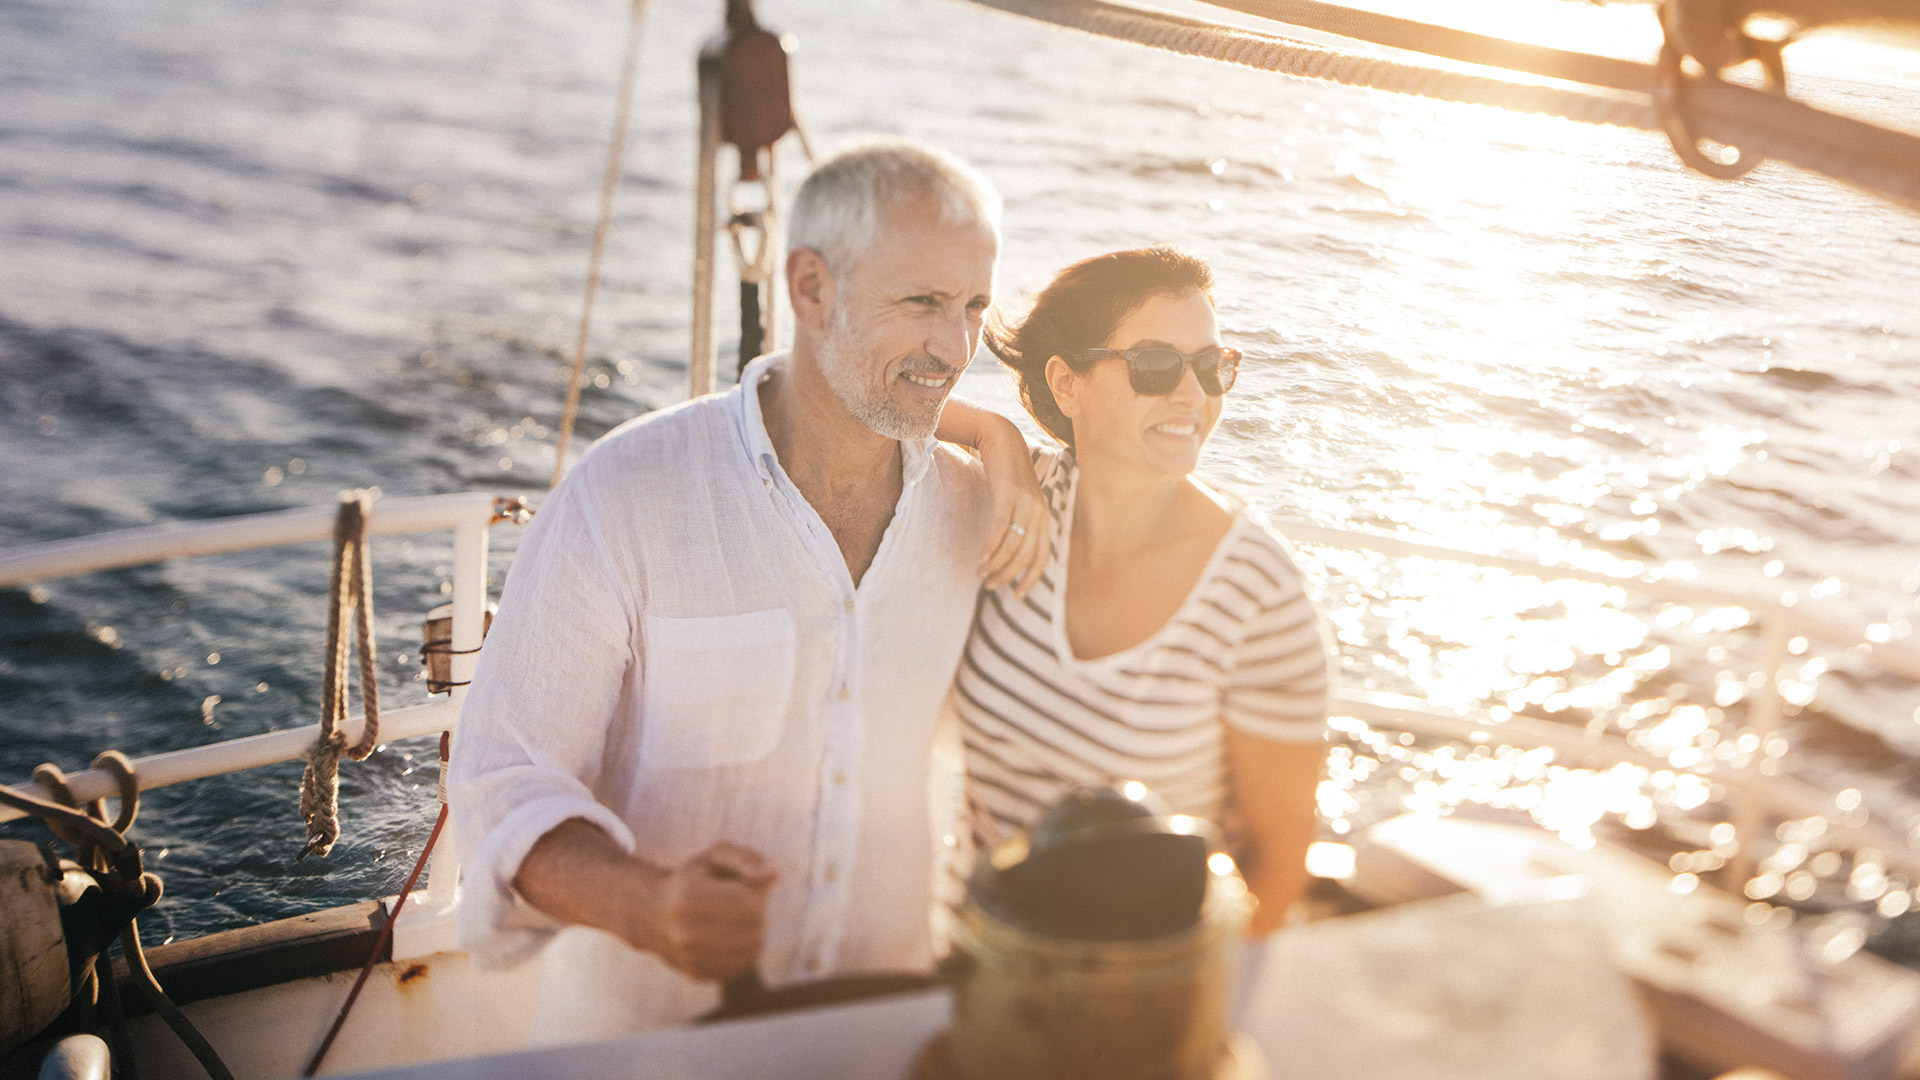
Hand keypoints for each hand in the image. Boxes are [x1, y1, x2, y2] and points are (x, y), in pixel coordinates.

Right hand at [633, 843, 777, 980]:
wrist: (652, 914)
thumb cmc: (693, 879)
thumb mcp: (715, 857)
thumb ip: (746, 859)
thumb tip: (773, 875)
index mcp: (689, 897)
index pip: (749, 901)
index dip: (755, 891)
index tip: (743, 886)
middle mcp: (685, 932)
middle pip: (753, 926)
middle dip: (756, 912)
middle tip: (741, 903)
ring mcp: (689, 957)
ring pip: (752, 949)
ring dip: (754, 932)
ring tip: (737, 919)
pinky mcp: (697, 974)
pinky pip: (741, 966)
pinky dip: (745, 951)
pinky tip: (731, 937)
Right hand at [976, 429, 1048, 597]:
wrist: (1001, 438)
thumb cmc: (1006, 473)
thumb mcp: (1018, 500)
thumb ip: (1018, 523)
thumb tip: (1007, 552)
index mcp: (1044, 517)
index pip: (1042, 557)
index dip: (1031, 579)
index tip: (1017, 596)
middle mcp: (1039, 512)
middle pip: (1026, 555)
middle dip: (1008, 575)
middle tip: (990, 585)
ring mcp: (1026, 502)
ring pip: (1013, 544)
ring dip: (996, 563)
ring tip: (980, 573)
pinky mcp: (1009, 493)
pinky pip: (1001, 525)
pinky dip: (992, 544)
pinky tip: (982, 556)